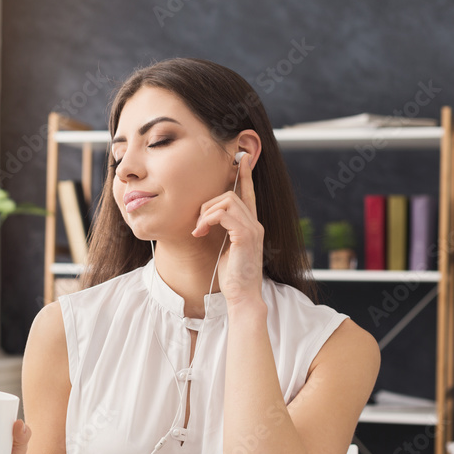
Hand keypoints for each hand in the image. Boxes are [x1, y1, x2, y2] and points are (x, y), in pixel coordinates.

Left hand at [191, 154, 264, 308]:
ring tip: (199, 230)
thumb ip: (221, 231)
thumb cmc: (231, 275)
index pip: (248, 194)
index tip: (242, 158)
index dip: (244, 175)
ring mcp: (252, 229)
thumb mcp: (225, 248)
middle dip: (208, 205)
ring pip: (227, 201)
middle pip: (231, 195)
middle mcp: (255, 223)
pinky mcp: (246, 236)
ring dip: (206, 213)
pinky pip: (224, 214)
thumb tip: (206, 220)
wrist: (241, 296)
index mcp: (250, 225)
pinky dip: (208, 220)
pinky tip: (201, 232)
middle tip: (198, 225)